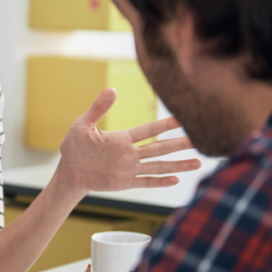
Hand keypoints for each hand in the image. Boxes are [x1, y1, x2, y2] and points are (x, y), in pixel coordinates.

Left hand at [56, 88, 200, 195]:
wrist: (69, 171)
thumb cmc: (74, 146)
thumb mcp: (83, 125)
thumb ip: (97, 109)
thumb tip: (112, 90)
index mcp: (122, 138)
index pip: (149, 129)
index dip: (166, 124)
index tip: (184, 118)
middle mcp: (130, 153)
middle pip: (160, 147)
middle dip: (180, 144)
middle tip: (201, 140)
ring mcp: (130, 168)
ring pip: (159, 165)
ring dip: (178, 164)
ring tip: (199, 162)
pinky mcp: (125, 182)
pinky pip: (146, 182)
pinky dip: (161, 181)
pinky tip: (177, 180)